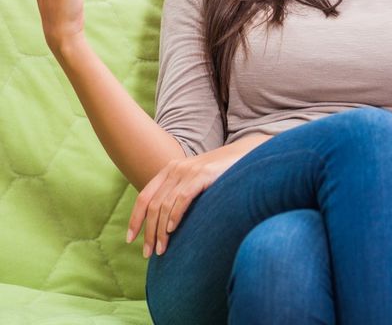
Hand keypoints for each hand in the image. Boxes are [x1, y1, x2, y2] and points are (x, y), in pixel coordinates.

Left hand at [126, 144, 252, 257]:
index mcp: (169, 170)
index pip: (144, 197)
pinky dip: (174, 216)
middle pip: (152, 205)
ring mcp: (189, 171)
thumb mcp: (195, 180)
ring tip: (162, 249)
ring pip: (164, 205)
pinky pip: (182, 198)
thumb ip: (180, 193)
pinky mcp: (203, 175)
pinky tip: (172, 230)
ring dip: (160, 231)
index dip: (135, 219)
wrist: (246, 154)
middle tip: (148, 253)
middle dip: (148, 232)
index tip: (130, 240)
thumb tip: (165, 223)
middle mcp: (175, 169)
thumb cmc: (221, 173)